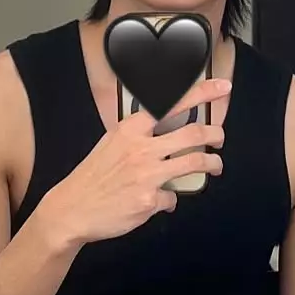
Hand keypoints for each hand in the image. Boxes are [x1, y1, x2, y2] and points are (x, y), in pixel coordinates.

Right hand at [35, 77, 229, 248]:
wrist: (72, 208)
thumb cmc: (93, 176)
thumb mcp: (112, 142)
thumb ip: (139, 135)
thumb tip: (165, 136)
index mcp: (131, 129)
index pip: (172, 104)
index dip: (202, 93)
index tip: (222, 87)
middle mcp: (142, 147)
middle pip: (194, 133)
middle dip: (215, 134)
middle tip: (220, 137)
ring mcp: (148, 174)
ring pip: (196, 162)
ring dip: (212, 163)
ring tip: (215, 165)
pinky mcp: (150, 200)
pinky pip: (173, 197)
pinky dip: (170, 200)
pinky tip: (163, 201)